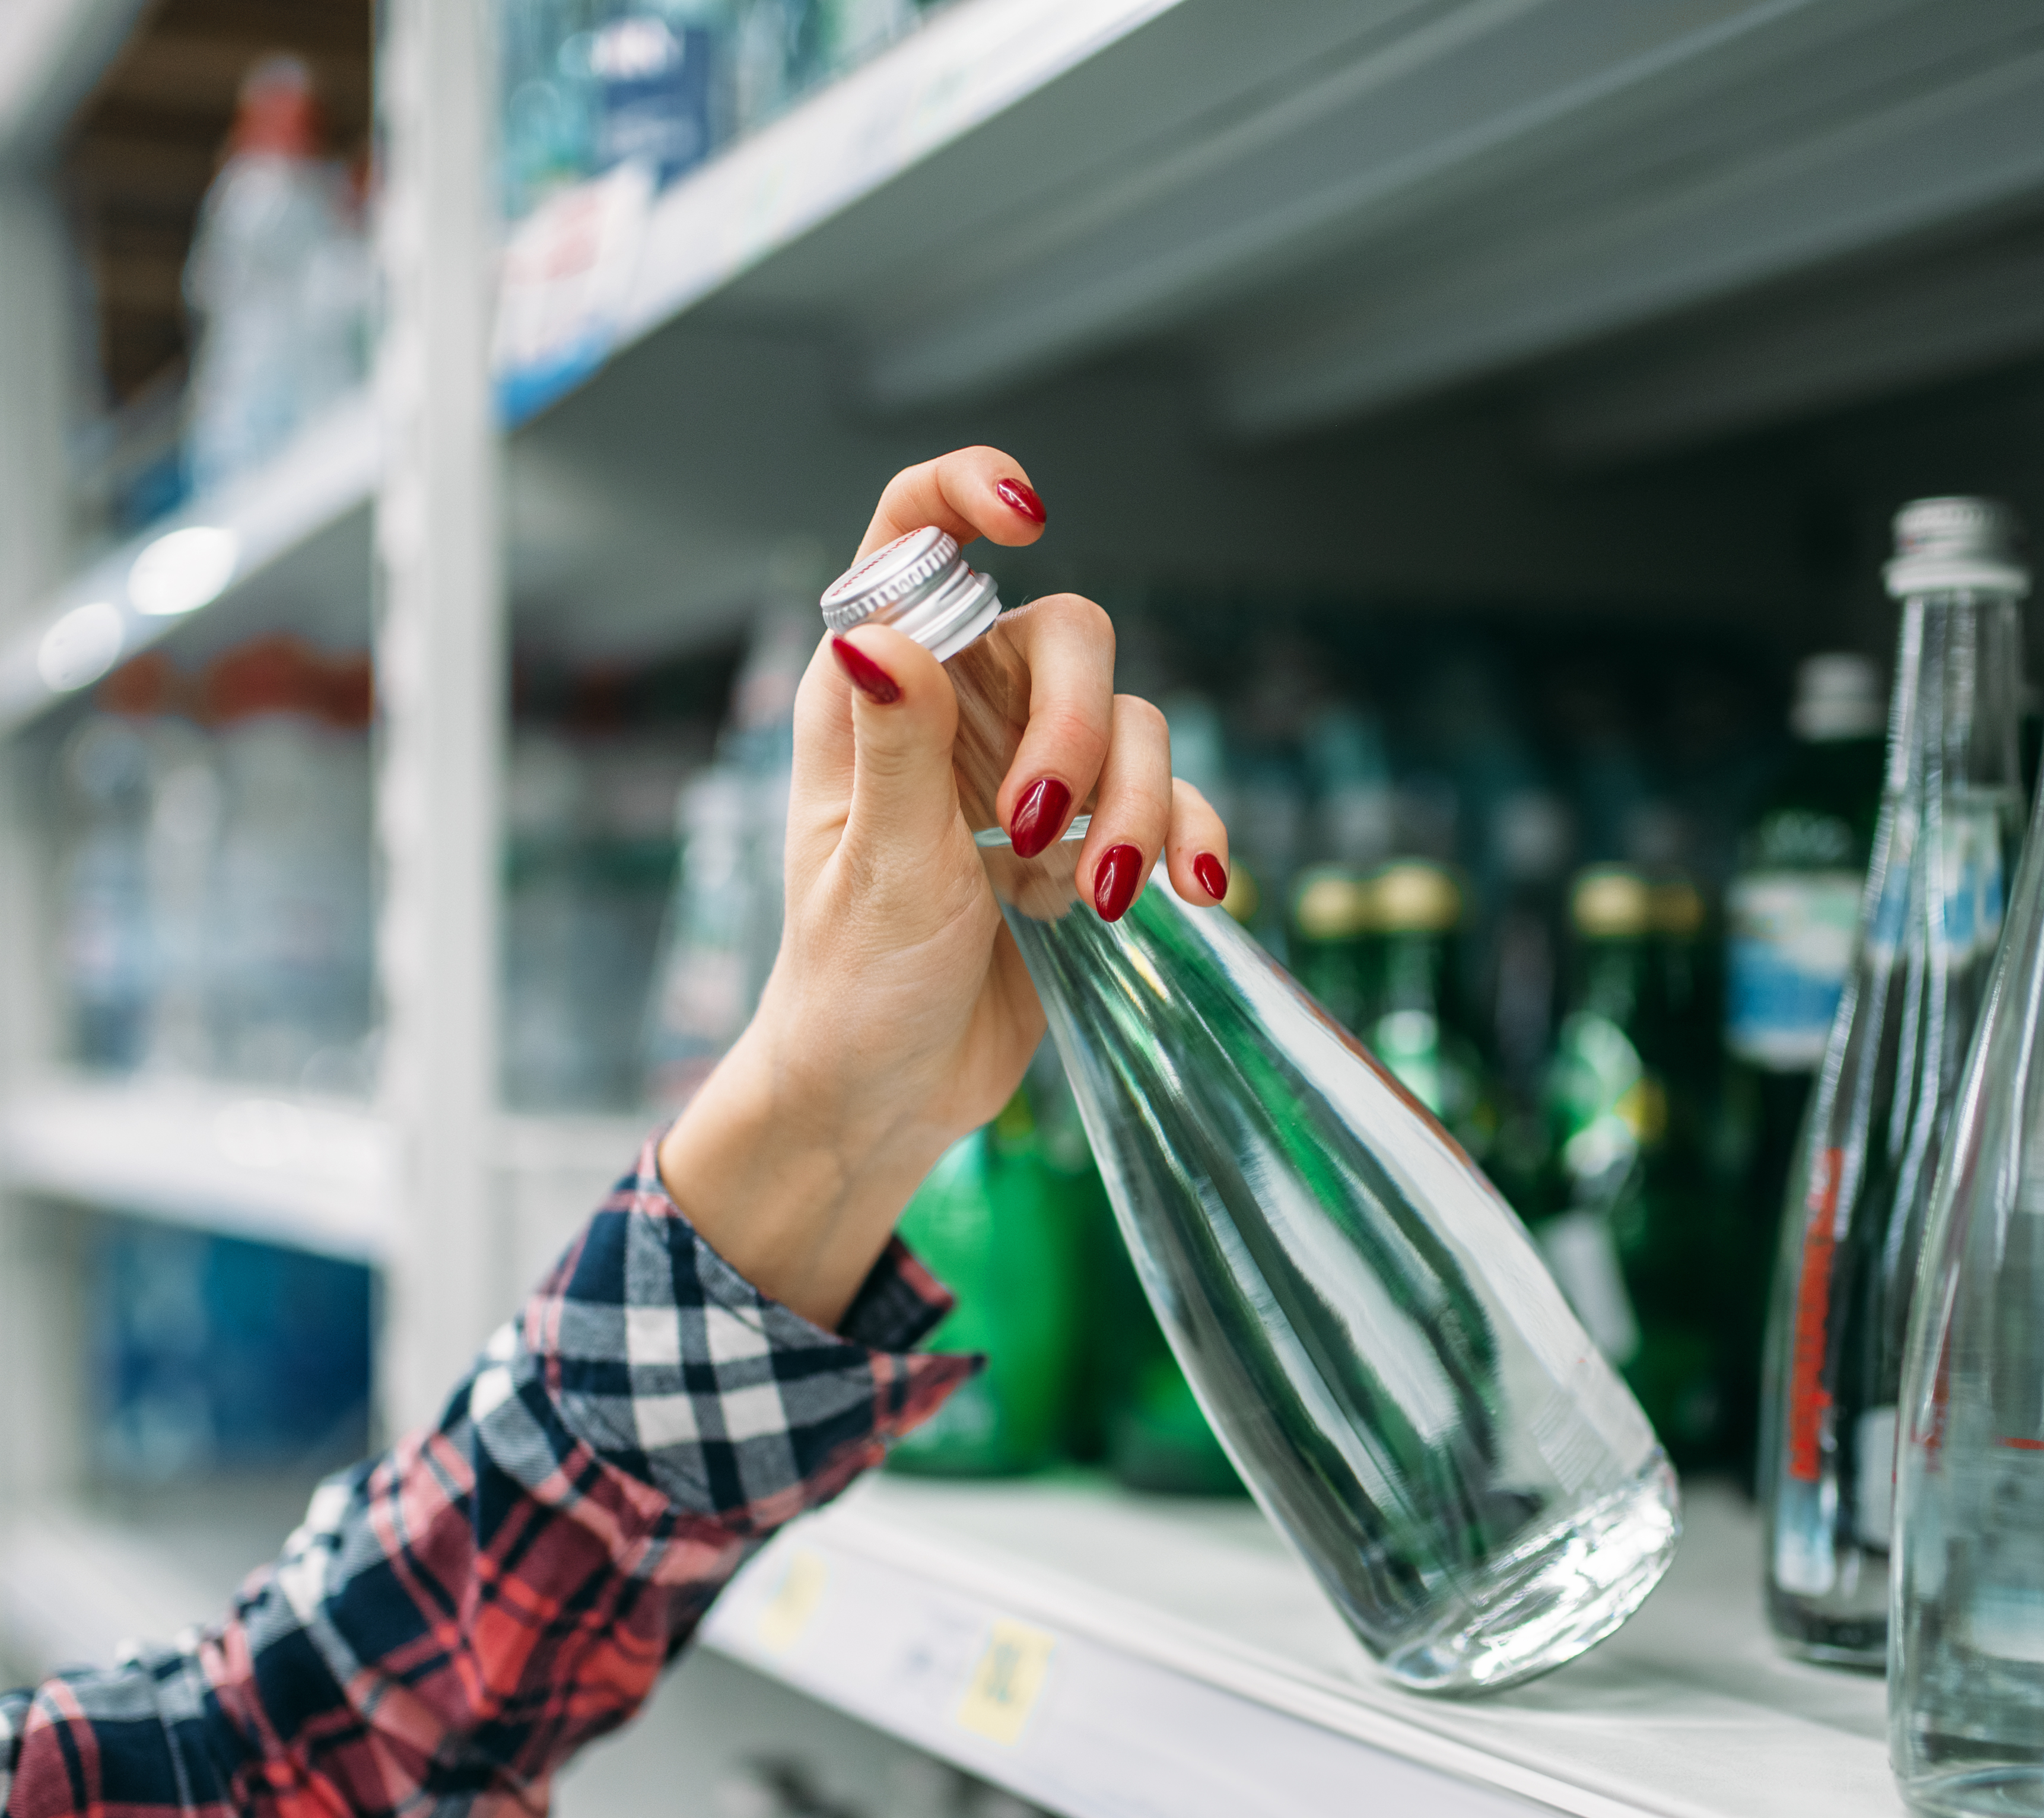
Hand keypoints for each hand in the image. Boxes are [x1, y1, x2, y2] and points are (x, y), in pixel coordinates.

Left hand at [658, 448, 1232, 1328]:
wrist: (888, 1098)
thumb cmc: (852, 987)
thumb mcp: (874, 870)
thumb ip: (895, 750)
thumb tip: (873, 634)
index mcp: (877, 692)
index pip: (914, 538)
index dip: (967, 493)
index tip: (1025, 517)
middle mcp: (957, 711)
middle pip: (1065, 639)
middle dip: (1076, 731)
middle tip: (1040, 833)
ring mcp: (1028, 773)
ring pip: (1132, 724)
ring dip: (1136, 807)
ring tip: (1097, 900)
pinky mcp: (1087, 839)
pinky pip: (1173, 802)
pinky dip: (1191, 838)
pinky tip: (1191, 894)